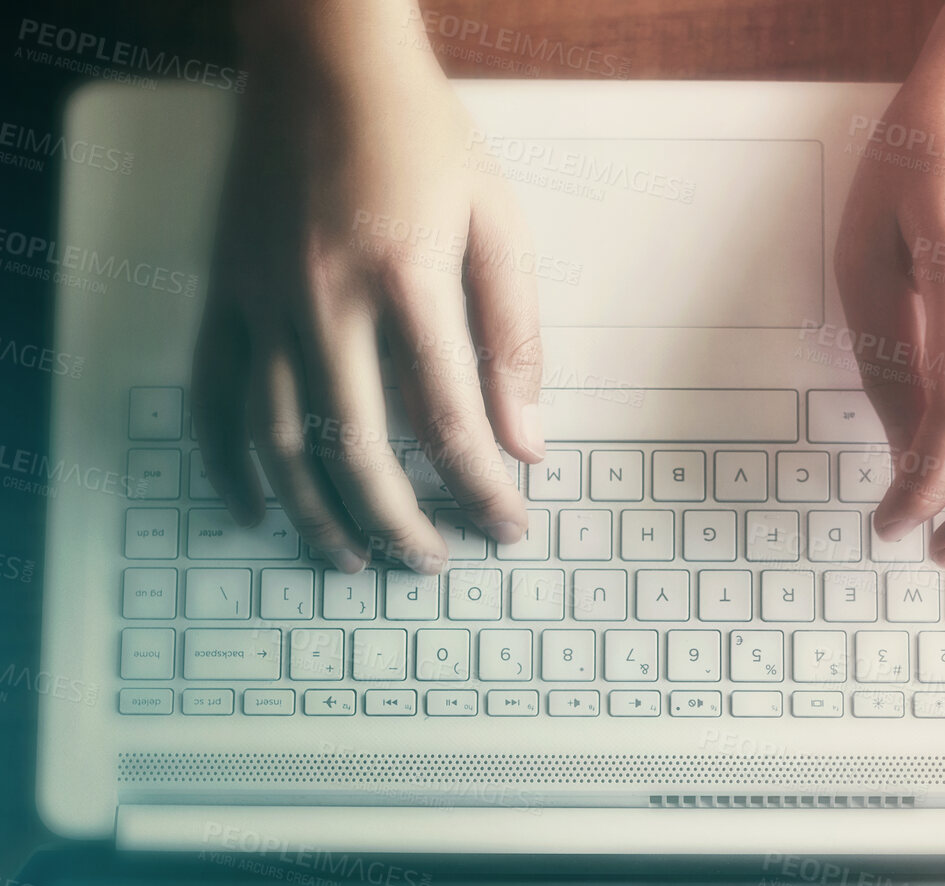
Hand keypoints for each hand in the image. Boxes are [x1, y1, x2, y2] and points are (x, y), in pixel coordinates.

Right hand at [194, 0, 542, 573]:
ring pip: (281, 438)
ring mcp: (262, 300)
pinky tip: (257, 510)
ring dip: (318, 512)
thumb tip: (526, 439)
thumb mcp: (498, 222)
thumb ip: (515, 335)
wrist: (324, 61)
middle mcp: (323, 298)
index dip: (483, 488)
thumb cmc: (425, 137)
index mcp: (406, 278)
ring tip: (356, 559)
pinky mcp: (225, 294)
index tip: (510, 527)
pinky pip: (215, 398)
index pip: (449, 418)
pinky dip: (230, 462)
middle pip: (360, 447)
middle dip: (401, 521)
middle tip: (435, 563)